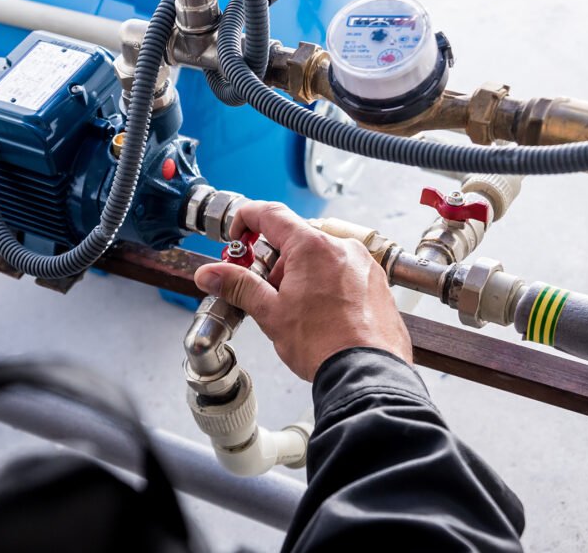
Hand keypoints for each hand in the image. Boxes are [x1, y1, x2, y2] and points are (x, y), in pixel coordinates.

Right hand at [194, 202, 412, 381]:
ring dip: (301, 273)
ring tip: (295, 309)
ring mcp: (363, 264)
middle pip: (297, 238)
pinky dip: (326, 283)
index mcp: (312, 246)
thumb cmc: (324, 344)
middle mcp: (342, 248)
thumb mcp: (270, 312)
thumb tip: (210, 274)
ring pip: (321, 255)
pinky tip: (320, 313)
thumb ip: (238, 286)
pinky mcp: (377, 282)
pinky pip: (344, 270)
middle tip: (264, 288)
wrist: (366, 373)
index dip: (246, 219)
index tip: (237, 235)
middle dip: (274, 260)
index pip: (271, 214)